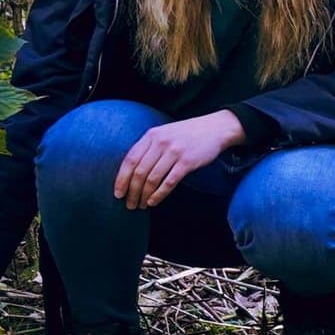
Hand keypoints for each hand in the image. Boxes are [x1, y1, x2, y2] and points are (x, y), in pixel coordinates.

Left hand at [114, 111, 245, 208]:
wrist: (215, 128)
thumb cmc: (188, 134)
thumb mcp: (164, 133)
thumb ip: (149, 147)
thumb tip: (132, 172)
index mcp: (151, 136)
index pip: (130, 160)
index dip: (121, 179)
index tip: (118, 193)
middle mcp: (161, 143)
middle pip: (139, 172)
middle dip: (132, 191)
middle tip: (129, 204)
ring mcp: (174, 152)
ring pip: (152, 178)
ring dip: (144, 195)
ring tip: (141, 205)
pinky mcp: (188, 162)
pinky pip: (169, 182)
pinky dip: (159, 194)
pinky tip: (154, 201)